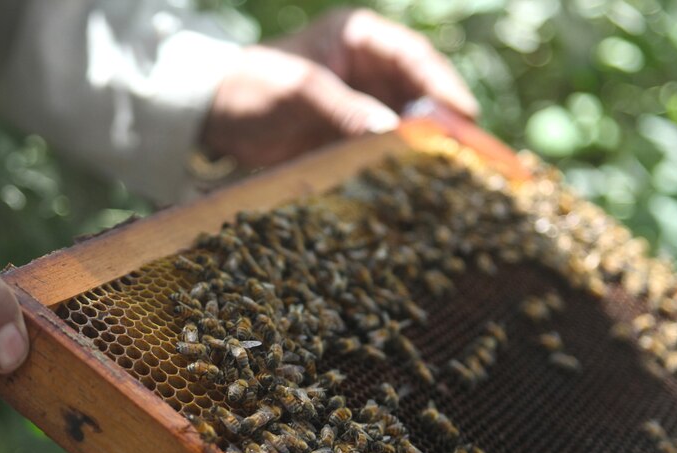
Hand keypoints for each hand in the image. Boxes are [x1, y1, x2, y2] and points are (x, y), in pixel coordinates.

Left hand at [202, 8, 477, 168]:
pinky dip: (395, 168)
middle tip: (468, 154)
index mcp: (360, 38)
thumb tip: (393, 133)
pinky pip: (380, 152)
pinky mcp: (348, 139)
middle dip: (443, 123)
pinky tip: (411, 189)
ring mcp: (361, 106)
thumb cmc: (249, 86)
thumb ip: (344, 110)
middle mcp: (369, 70)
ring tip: (448, 177)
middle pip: (420, 93)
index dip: (442, 85)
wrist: (209, 115)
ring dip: (423, 149)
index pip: (414, 57)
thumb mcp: (298, 92)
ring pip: (405, 126)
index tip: (464, 114)